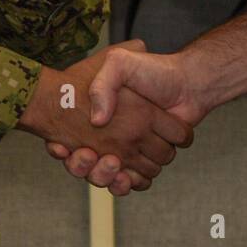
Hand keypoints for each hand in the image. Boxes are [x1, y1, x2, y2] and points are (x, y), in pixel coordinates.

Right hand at [19, 40, 192, 192]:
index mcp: (101, 116)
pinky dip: (124, 183)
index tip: (60, 146)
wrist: (187, 82)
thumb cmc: (154, 71)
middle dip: (83, 164)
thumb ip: (104, 82)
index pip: (68, 141)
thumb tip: (97, 120)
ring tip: (110, 160)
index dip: (62, 148)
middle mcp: (112, 135)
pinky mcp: (144, 162)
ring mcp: (128, 150)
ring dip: (103, 174)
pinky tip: (123, 173)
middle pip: (87, 164)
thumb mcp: (120, 62)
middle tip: (87, 152)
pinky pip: (128, 183)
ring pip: (106, 176)